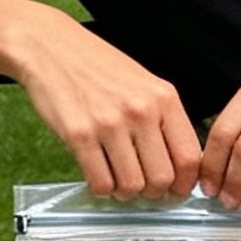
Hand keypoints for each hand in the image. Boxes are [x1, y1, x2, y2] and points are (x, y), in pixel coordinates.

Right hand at [13, 7, 201, 198]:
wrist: (52, 47)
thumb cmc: (99, 68)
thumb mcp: (144, 84)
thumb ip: (163, 121)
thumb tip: (177, 168)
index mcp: (164, 98)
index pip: (189, 157)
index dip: (184, 184)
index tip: (175, 190)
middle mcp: (141, 111)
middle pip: (162, 179)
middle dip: (153, 192)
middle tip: (141, 186)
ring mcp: (109, 123)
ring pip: (132, 186)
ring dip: (125, 192)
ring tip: (117, 179)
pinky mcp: (79, 134)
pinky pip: (100, 182)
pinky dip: (101, 188)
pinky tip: (98, 174)